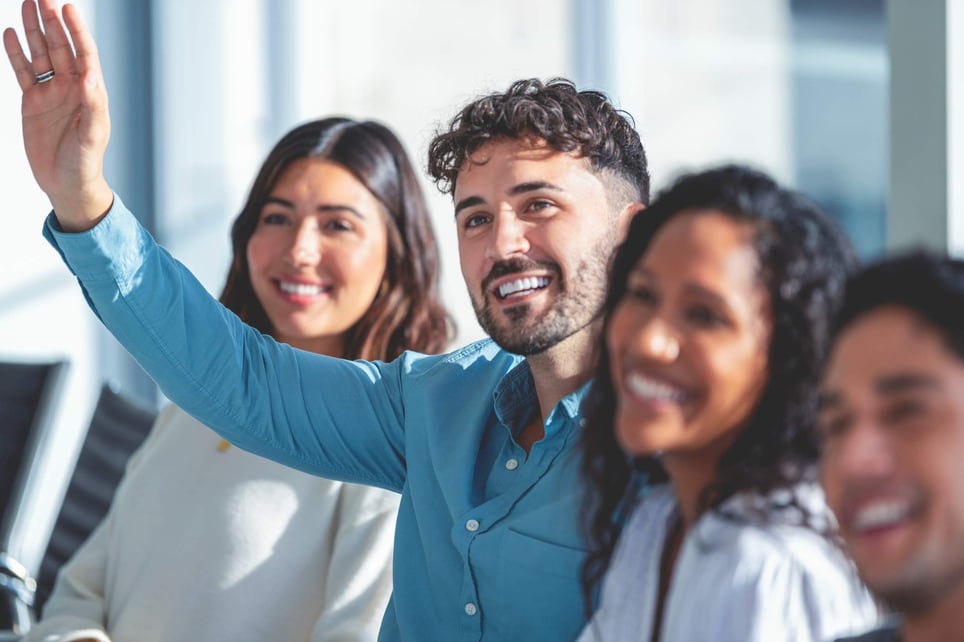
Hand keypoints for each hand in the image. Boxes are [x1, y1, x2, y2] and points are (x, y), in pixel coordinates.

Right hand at [3, 0, 112, 230]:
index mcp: (90, 93)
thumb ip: (93, 106)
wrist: (67, 185)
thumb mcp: (92, 136)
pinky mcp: (33, 102)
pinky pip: (23, 72)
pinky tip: (9, 34)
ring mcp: (51, 93)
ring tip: (25, 4)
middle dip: (51, 21)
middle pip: (60, 47)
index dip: (76, 30)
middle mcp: (71, 88)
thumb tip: (89, 77)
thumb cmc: (85, 164)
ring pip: (41, 54)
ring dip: (33, 30)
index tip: (68, 7)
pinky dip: (16, 53)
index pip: (84, 54)